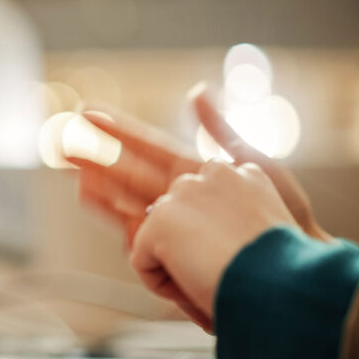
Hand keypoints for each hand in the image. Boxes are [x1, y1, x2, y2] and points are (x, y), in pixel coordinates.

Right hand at [68, 83, 330, 244]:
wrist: (295, 265)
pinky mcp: (171, 256)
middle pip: (125, 175)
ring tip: (75, 174)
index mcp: (194, 174)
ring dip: (96, 188)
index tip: (89, 111)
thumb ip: (219, 129)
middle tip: (62, 143)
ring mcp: (173, 229)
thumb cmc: (284, 217)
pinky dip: (114, 216)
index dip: (117, 129)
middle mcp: (177, 200)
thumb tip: (196, 93)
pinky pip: (136, 236)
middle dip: (94, 158)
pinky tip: (96, 199)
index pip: (146, 146)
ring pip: (123, 204)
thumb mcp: (252, 162)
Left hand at [130, 161, 297, 331]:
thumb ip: (234, 227)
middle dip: (189, 246)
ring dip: (179, 265)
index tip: (233, 257)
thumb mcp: (266, 238)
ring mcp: (184, 193)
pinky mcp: (160, 219)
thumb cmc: (284, 276)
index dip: (212, 234)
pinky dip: (162, 285)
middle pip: (180, 216)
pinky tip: (195, 288)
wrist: (281, 285)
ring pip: (162, 239)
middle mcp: (215, 173)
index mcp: (248, 176)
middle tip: (220, 272)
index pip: (208, 198)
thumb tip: (203, 241)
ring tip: (211, 281)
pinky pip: (143, 262)